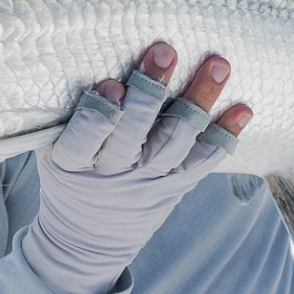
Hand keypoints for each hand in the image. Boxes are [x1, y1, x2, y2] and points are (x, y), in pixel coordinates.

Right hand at [22, 42, 250, 293]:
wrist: (86, 240)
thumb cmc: (68, 178)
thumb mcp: (51, 153)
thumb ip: (65, 117)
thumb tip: (75, 54)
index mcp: (73, 163)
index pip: (83, 138)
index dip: (97, 115)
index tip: (109, 87)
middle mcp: (113, 172)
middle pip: (133, 133)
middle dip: (150, 91)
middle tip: (164, 52)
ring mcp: (149, 179)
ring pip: (174, 140)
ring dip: (197, 100)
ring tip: (216, 65)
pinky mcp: (176, 184)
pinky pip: (203, 160)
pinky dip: (224, 134)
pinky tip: (243, 109)